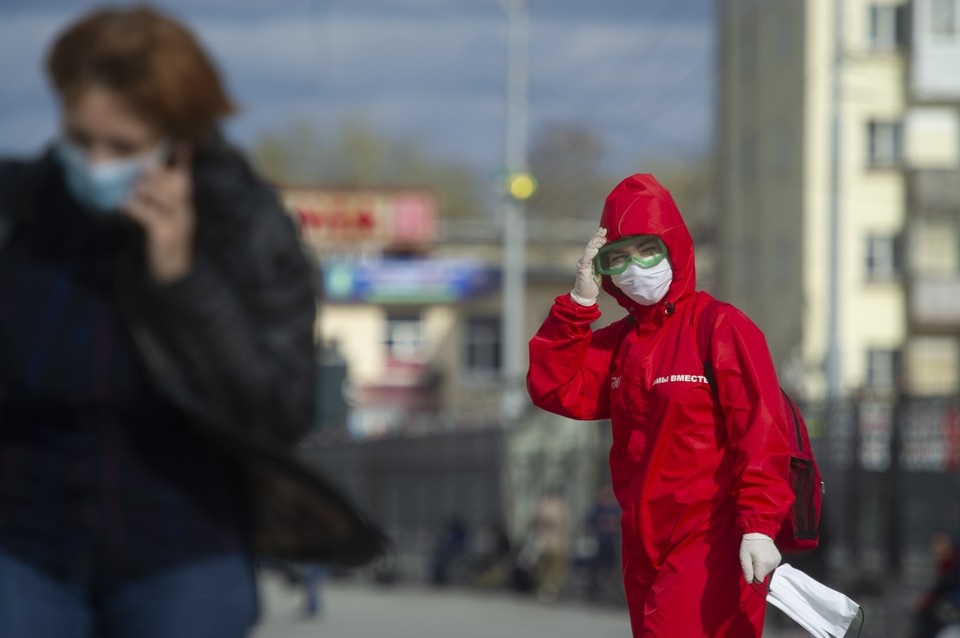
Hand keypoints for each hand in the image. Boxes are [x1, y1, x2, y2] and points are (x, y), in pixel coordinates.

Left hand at [123, 143, 195, 283]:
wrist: (172, 273)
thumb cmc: (164, 243)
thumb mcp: (164, 220)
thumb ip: (156, 202)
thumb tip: (138, 183)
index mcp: (185, 207)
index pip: (186, 180)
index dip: (184, 161)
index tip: (183, 142)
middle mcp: (185, 213)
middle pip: (175, 185)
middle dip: (158, 176)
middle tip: (142, 172)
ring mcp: (177, 223)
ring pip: (163, 198)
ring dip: (145, 191)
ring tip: (132, 190)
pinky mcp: (164, 234)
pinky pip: (149, 215)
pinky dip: (134, 208)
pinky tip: (123, 206)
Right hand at [571, 227, 605, 305]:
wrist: (585, 296)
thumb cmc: (592, 285)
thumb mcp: (601, 271)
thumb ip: (603, 263)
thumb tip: (612, 255)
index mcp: (589, 260)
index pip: (594, 246)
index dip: (598, 238)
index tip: (605, 232)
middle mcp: (584, 260)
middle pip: (591, 245)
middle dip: (597, 237)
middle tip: (603, 230)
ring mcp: (582, 264)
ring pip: (588, 250)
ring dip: (595, 243)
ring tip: (601, 237)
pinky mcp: (582, 270)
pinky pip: (586, 260)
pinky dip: (590, 254)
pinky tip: (595, 250)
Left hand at [740, 533, 780, 582]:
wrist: (759, 532)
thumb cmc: (749, 545)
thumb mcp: (744, 557)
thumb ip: (747, 570)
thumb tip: (750, 582)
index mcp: (762, 564)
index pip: (759, 580)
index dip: (753, 576)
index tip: (750, 568)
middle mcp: (772, 564)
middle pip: (763, 575)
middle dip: (757, 571)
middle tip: (753, 560)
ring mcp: (777, 561)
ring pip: (767, 571)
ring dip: (762, 567)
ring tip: (758, 556)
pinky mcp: (779, 559)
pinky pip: (772, 566)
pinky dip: (767, 563)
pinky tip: (764, 555)